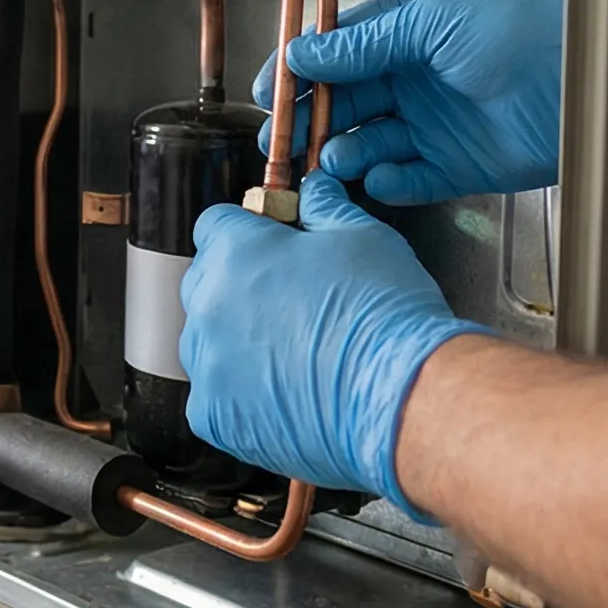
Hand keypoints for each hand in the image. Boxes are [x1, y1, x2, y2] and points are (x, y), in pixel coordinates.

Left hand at [181, 174, 482, 516]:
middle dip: (240, 286)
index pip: (216, 226)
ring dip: (237, 341)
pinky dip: (240, 395)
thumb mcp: (363, 236)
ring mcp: (208, 363)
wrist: (400, 394)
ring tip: (292, 352)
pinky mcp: (215, 415)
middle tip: (289, 300)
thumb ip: (327, 208)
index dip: (248, 232)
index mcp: (235, 252)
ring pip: (207, 342)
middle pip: (207, 283)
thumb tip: (316, 192)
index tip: (270, 245)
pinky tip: (283, 391)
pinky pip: (214, 397)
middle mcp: (209, 304)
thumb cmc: (384, 316)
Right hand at [253, 0, 563, 203]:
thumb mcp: (434, 21)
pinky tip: (381, 176)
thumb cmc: (528, 31)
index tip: (271, 89)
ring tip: (337, 156)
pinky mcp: (460, 165)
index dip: (302, 69)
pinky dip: (391, 182)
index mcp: (412, 31)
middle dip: (311, 118)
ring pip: (371, 142)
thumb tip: (305, 53)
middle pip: (347, 100)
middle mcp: (420, 77)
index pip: (340, 50)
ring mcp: (438, 123)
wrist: (590, 82)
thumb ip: (364, 43)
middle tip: (283, 137)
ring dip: (347, 151)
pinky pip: (410, 179)